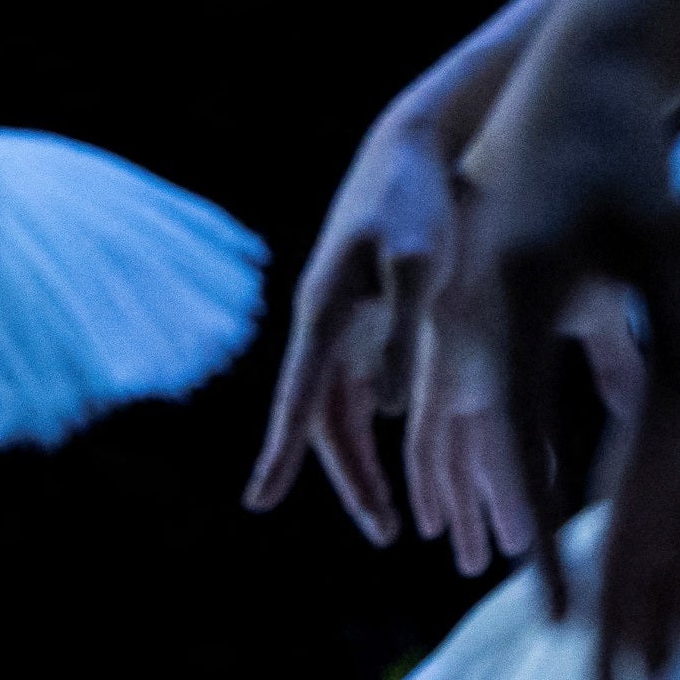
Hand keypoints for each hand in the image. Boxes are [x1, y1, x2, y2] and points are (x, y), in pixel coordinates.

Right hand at [250, 100, 488, 547]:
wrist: (415, 147)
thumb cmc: (419, 201)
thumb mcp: (418, 265)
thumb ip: (399, 333)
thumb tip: (386, 409)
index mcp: (326, 315)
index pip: (298, 402)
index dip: (281, 455)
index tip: (260, 504)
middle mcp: (326, 325)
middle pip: (324, 421)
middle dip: (350, 480)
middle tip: (385, 533)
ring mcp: (345, 322)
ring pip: (345, 411)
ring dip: (366, 463)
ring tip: (396, 516)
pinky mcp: (369, 315)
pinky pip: (365, 388)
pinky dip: (380, 429)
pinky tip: (407, 457)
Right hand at [459, 40, 679, 578]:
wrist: (577, 78)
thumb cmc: (632, 157)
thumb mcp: (665, 245)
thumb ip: (677, 330)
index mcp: (516, 292)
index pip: (516, 431)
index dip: (535, 523)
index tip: (552, 594)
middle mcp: (471, 302)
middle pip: (481, 439)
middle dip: (510, 527)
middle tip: (552, 615)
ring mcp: (463, 296)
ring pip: (466, 418)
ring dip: (485, 492)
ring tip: (511, 568)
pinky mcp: (473, 290)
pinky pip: (471, 386)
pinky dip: (485, 445)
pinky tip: (504, 495)